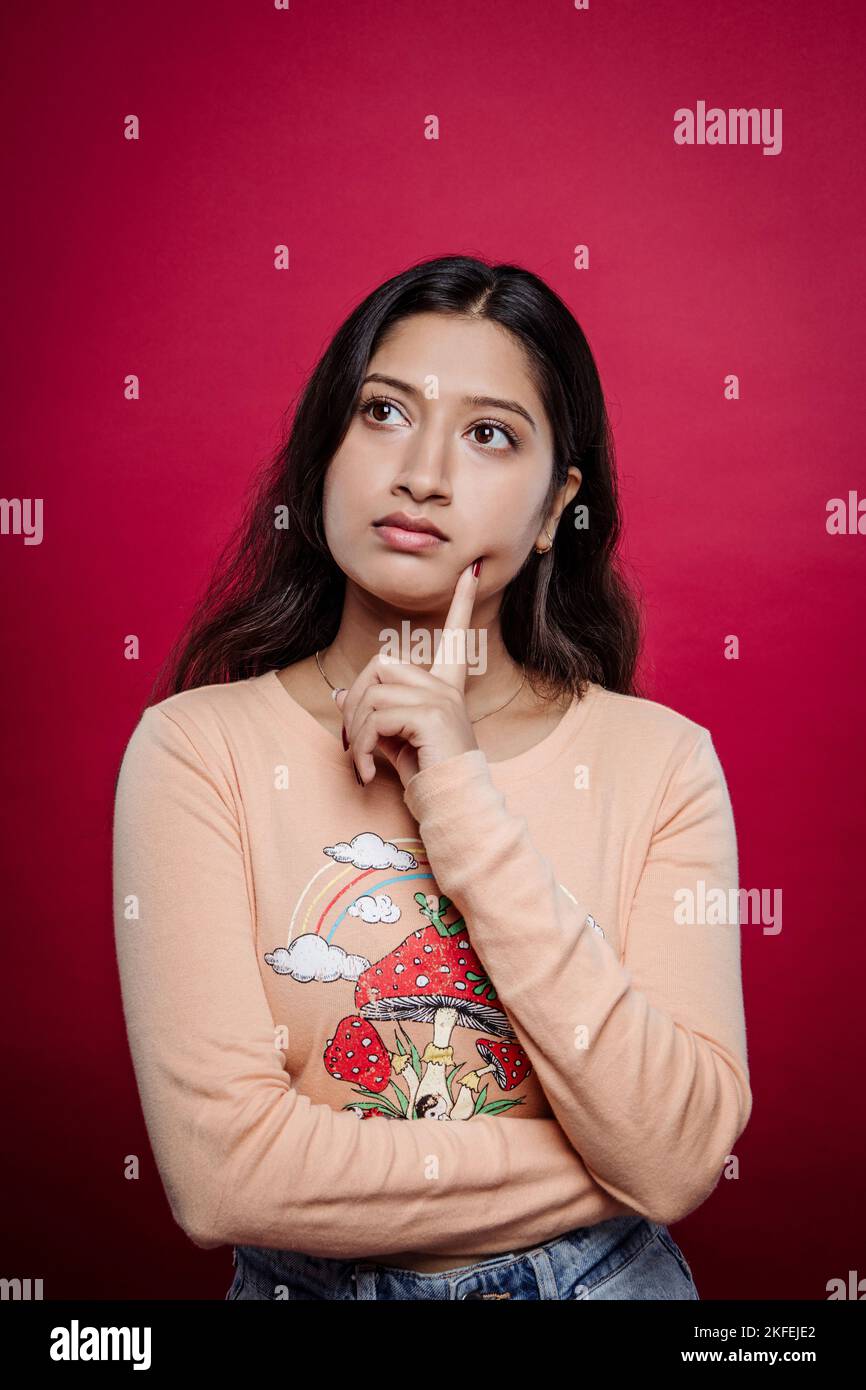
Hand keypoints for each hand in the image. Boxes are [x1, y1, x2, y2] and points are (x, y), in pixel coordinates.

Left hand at [334, 558, 483, 788]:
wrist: (451, 804)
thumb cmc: (427, 774)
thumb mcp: (394, 739)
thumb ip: (372, 713)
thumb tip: (338, 695)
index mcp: (445, 686)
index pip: (455, 635)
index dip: (461, 602)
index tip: (473, 571)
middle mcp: (446, 686)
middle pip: (381, 664)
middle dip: (355, 703)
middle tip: (356, 742)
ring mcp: (440, 697)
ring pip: (372, 693)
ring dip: (356, 733)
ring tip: (364, 762)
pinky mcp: (430, 713)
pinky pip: (377, 717)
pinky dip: (363, 747)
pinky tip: (371, 771)